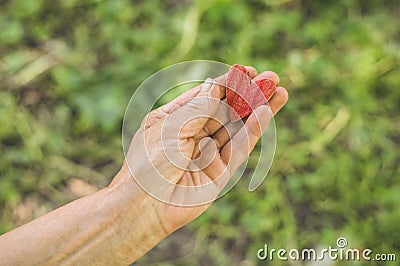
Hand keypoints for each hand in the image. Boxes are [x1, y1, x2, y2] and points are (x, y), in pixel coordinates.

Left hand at [111, 66, 287, 235]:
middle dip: (249, 94)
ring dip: (258, 109)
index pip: (207, 96)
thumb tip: (214, 84)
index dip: (228, 83)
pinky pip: (240, 148)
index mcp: (175, 119)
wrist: (144, 206)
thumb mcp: (171, 126)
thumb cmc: (148, 163)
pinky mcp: (220, 173)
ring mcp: (208, 154)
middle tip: (272, 78)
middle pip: (227, 110)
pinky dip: (253, 131)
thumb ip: (197, 107)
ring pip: (238, 127)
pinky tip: (266, 112)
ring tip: (279, 91)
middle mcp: (194, 134)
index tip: (248, 71)